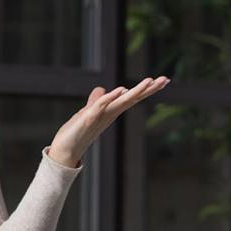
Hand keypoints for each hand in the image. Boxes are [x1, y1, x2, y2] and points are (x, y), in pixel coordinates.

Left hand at [48, 76, 169, 167]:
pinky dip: (110, 97)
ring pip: (121, 102)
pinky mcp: (87, 119)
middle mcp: (109, 114)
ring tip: (150, 81)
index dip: (146, 89)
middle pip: (131, 99)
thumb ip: (95, 101)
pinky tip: (121, 90)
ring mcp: (100, 117)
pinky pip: (100, 106)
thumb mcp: (87, 112)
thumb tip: (102, 89)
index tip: (162, 80)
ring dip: (135, 91)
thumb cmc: (76, 132)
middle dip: (148, 89)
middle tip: (165, 79)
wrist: (64, 150)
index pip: (131, 98)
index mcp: (110, 111)